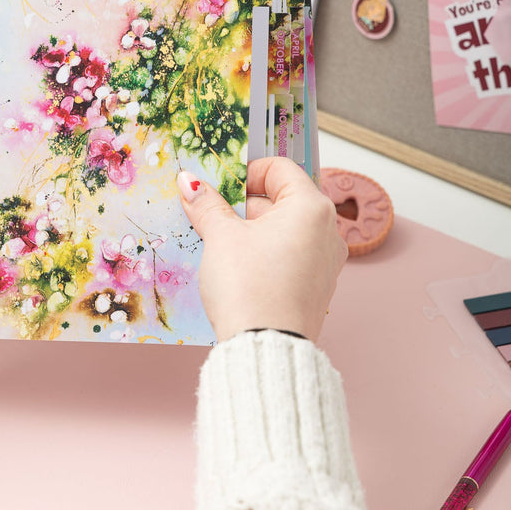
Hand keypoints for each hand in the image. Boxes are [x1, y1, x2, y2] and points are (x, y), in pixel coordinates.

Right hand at [177, 158, 346, 342]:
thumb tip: (189, 181)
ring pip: (283, 229)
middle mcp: (327, 230)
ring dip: (251, 230)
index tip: (219, 189)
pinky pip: (289, 255)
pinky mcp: (316, 286)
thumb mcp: (221, 237)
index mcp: (311, 208)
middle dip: (243, 205)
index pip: (278, 169)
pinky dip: (264, 253)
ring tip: (222, 245)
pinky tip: (239, 268)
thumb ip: (206, 204)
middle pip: (280, 199)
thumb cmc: (250, 287)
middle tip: (212, 217)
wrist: (266, 348)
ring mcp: (326, 261)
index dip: (245, 173)